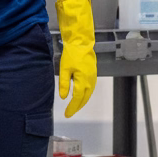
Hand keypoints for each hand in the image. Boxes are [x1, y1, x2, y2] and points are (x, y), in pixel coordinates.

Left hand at [56, 0, 96, 117]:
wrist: (81, 42)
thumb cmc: (72, 54)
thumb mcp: (64, 69)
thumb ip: (64, 84)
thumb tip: (64, 97)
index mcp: (83, 81)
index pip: (77, 99)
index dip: (72, 108)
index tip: (67, 114)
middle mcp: (90, 81)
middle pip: (85, 99)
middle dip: (77, 107)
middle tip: (70, 113)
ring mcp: (93, 77)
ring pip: (89, 94)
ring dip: (82, 101)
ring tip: (74, 106)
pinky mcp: (93, 73)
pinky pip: (90, 88)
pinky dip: (86, 94)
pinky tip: (81, 95)